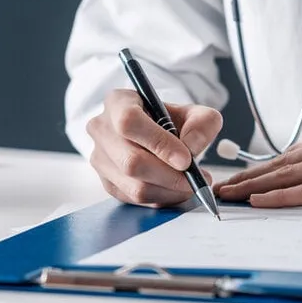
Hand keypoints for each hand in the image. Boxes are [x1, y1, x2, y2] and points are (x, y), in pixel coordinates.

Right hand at [86, 90, 221, 206]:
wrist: (154, 134)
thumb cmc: (169, 120)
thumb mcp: (192, 112)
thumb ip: (201, 123)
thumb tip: (191, 147)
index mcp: (117, 103)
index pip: (129, 123)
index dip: (158, 143)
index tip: (186, 159)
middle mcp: (101, 130)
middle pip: (131, 162)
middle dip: (170, 176)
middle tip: (196, 178)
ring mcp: (100, 159)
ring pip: (134, 186)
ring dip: (169, 191)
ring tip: (191, 184)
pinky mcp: (107, 183)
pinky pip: (135, 200)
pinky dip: (162, 198)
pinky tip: (176, 189)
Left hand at [216, 122, 301, 207]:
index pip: (298, 152)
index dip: (267, 165)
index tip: (243, 176)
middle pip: (286, 160)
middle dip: (250, 175)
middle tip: (221, 187)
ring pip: (291, 173)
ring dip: (255, 186)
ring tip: (228, 196)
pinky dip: (282, 196)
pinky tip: (259, 201)